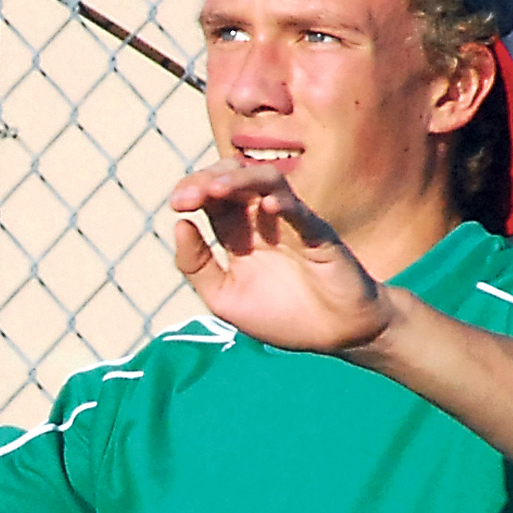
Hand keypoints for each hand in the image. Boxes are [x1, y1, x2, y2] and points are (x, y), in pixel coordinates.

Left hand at [169, 161, 393, 352]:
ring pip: (266, 181)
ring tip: (216, 190)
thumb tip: (179, 225)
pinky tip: (266, 207)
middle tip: (186, 198)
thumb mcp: (223, 298)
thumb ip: (198, 266)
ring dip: (239, 180)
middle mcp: (262, 219)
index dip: (192, 190)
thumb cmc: (282, 316)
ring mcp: (291, 223)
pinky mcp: (319, 235)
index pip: (211, 195)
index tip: (177, 205)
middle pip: (233, 177)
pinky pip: (300, 211)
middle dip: (206, 180)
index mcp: (237, 232)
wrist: (335, 335)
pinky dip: (283, 204)